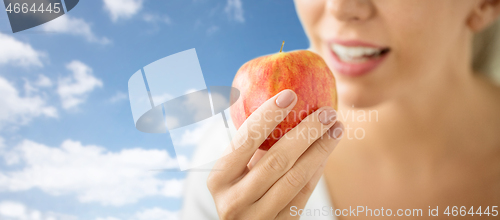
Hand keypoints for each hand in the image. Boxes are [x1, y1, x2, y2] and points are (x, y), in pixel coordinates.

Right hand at [207, 89, 343, 219]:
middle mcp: (234, 201)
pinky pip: (303, 195)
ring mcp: (258, 218)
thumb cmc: (236, 189)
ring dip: (320, 150)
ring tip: (336, 129)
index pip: (245, 140)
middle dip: (306, 132)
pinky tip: (326, 152)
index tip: (290, 94)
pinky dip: (317, 170)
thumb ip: (247, 145)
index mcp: (218, 179)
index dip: (268, 115)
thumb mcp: (230, 170)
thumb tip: (279, 101)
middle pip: (277, 159)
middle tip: (327, 112)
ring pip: (296, 178)